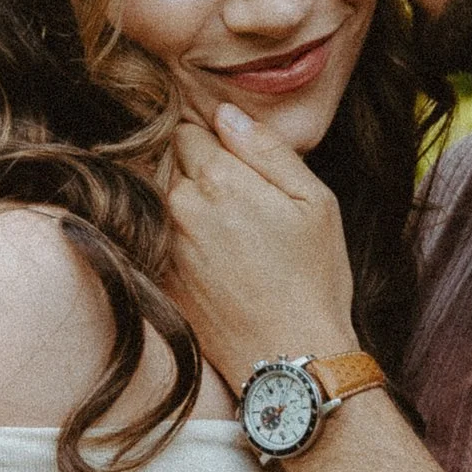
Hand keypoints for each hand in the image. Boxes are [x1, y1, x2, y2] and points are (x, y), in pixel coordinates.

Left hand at [166, 106, 357, 390]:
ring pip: (161, 199)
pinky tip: (213, 261)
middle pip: (169, 162)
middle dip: (195, 169)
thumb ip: (266, 149)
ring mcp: (164, 246)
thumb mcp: (314, 202)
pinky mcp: (159, 278)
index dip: (214, 140)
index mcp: (218, 180)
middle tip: (239, 200)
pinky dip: (177, 239)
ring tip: (228, 233)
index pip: (188, 129)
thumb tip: (225, 114)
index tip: (238, 163)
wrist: (291, 358)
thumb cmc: (313, 279)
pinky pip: (157, 237)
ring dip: (185, 203)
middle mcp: (179, 208)